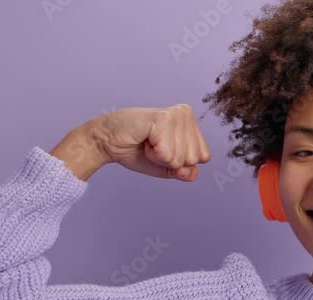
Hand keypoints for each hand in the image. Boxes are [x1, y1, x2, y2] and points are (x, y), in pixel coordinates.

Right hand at [86, 104, 211, 180]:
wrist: (108, 142)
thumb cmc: (137, 151)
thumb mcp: (167, 167)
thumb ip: (185, 171)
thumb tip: (192, 172)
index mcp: (191, 123)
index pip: (204, 157)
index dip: (181, 163)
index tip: (162, 150)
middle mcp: (186, 114)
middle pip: (194, 159)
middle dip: (170, 160)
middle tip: (153, 146)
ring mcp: (176, 115)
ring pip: (181, 158)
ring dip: (160, 157)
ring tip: (148, 142)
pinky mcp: (163, 118)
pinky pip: (168, 154)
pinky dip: (153, 154)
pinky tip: (144, 139)